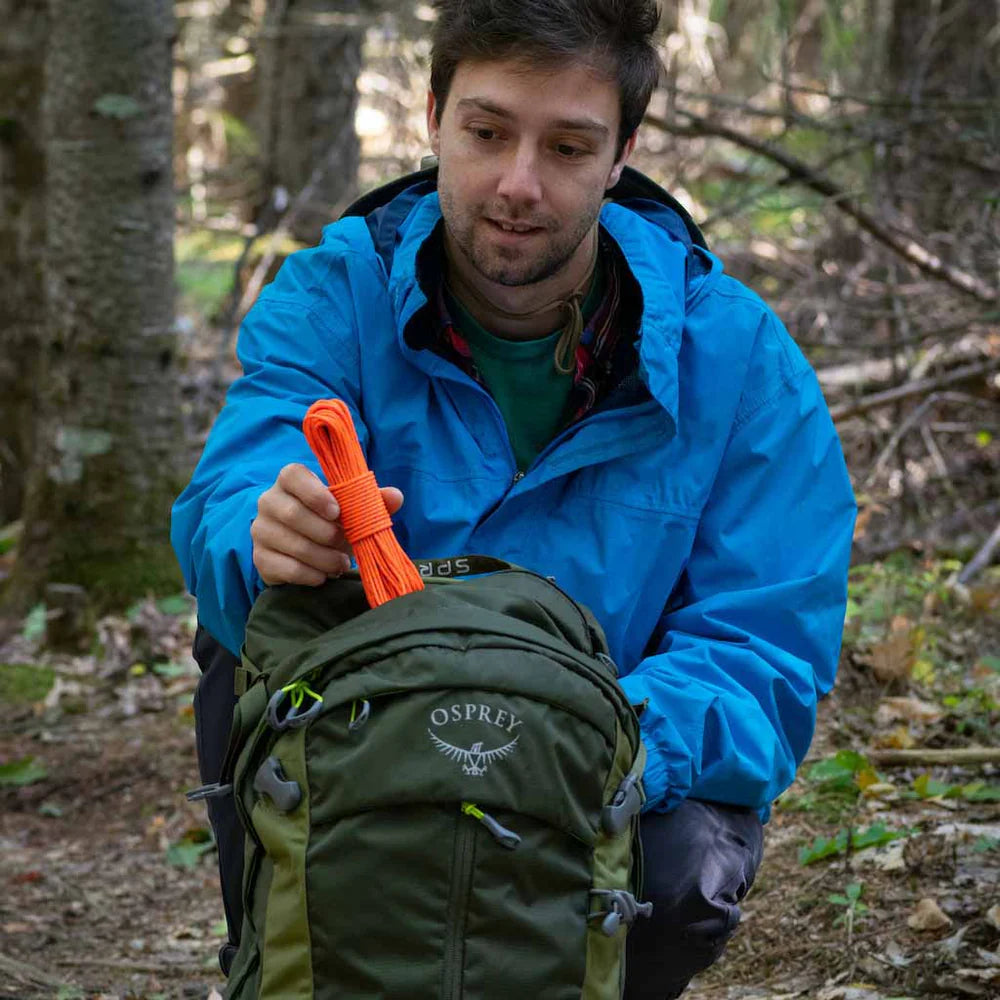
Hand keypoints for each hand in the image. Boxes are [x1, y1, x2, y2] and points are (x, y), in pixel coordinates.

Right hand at [252, 463, 403, 585]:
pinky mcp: (259, 558)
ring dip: (322, 557)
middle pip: (292, 514)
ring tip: (341, 563)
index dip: (314, 492)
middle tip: (345, 544)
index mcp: (290, 481)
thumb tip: (396, 496)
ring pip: (291, 543)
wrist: (307, 553)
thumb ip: (372, 501)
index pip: (292, 475)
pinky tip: (324, 575)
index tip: (337, 511)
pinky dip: (310, 574)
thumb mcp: (352, 510)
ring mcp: (260, 530)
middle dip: (325, 533)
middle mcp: (269, 502)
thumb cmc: (332, 522)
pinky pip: (285, 567)